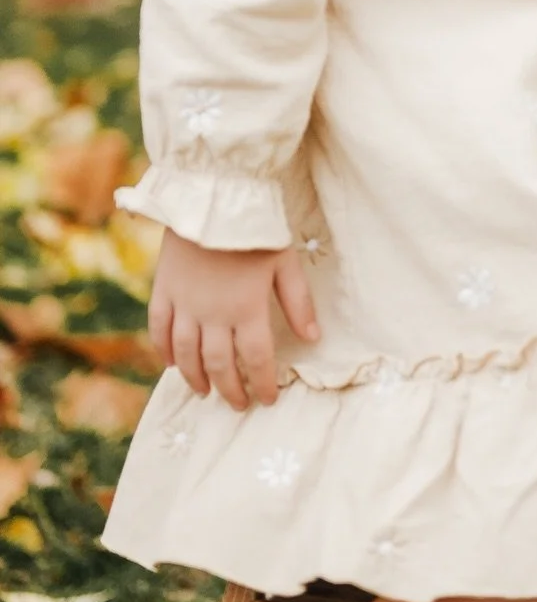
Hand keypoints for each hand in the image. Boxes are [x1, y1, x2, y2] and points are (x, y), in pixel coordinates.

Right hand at [149, 231, 319, 411]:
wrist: (213, 197)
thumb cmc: (256, 228)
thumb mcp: (286, 262)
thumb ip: (298, 302)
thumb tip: (312, 338)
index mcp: (247, 308)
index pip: (256, 359)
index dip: (262, 383)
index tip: (267, 399)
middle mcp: (213, 314)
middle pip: (220, 364)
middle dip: (231, 390)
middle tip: (239, 404)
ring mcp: (184, 303)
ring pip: (186, 354)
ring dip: (196, 378)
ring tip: (205, 392)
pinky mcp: (163, 289)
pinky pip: (160, 328)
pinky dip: (164, 350)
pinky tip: (170, 364)